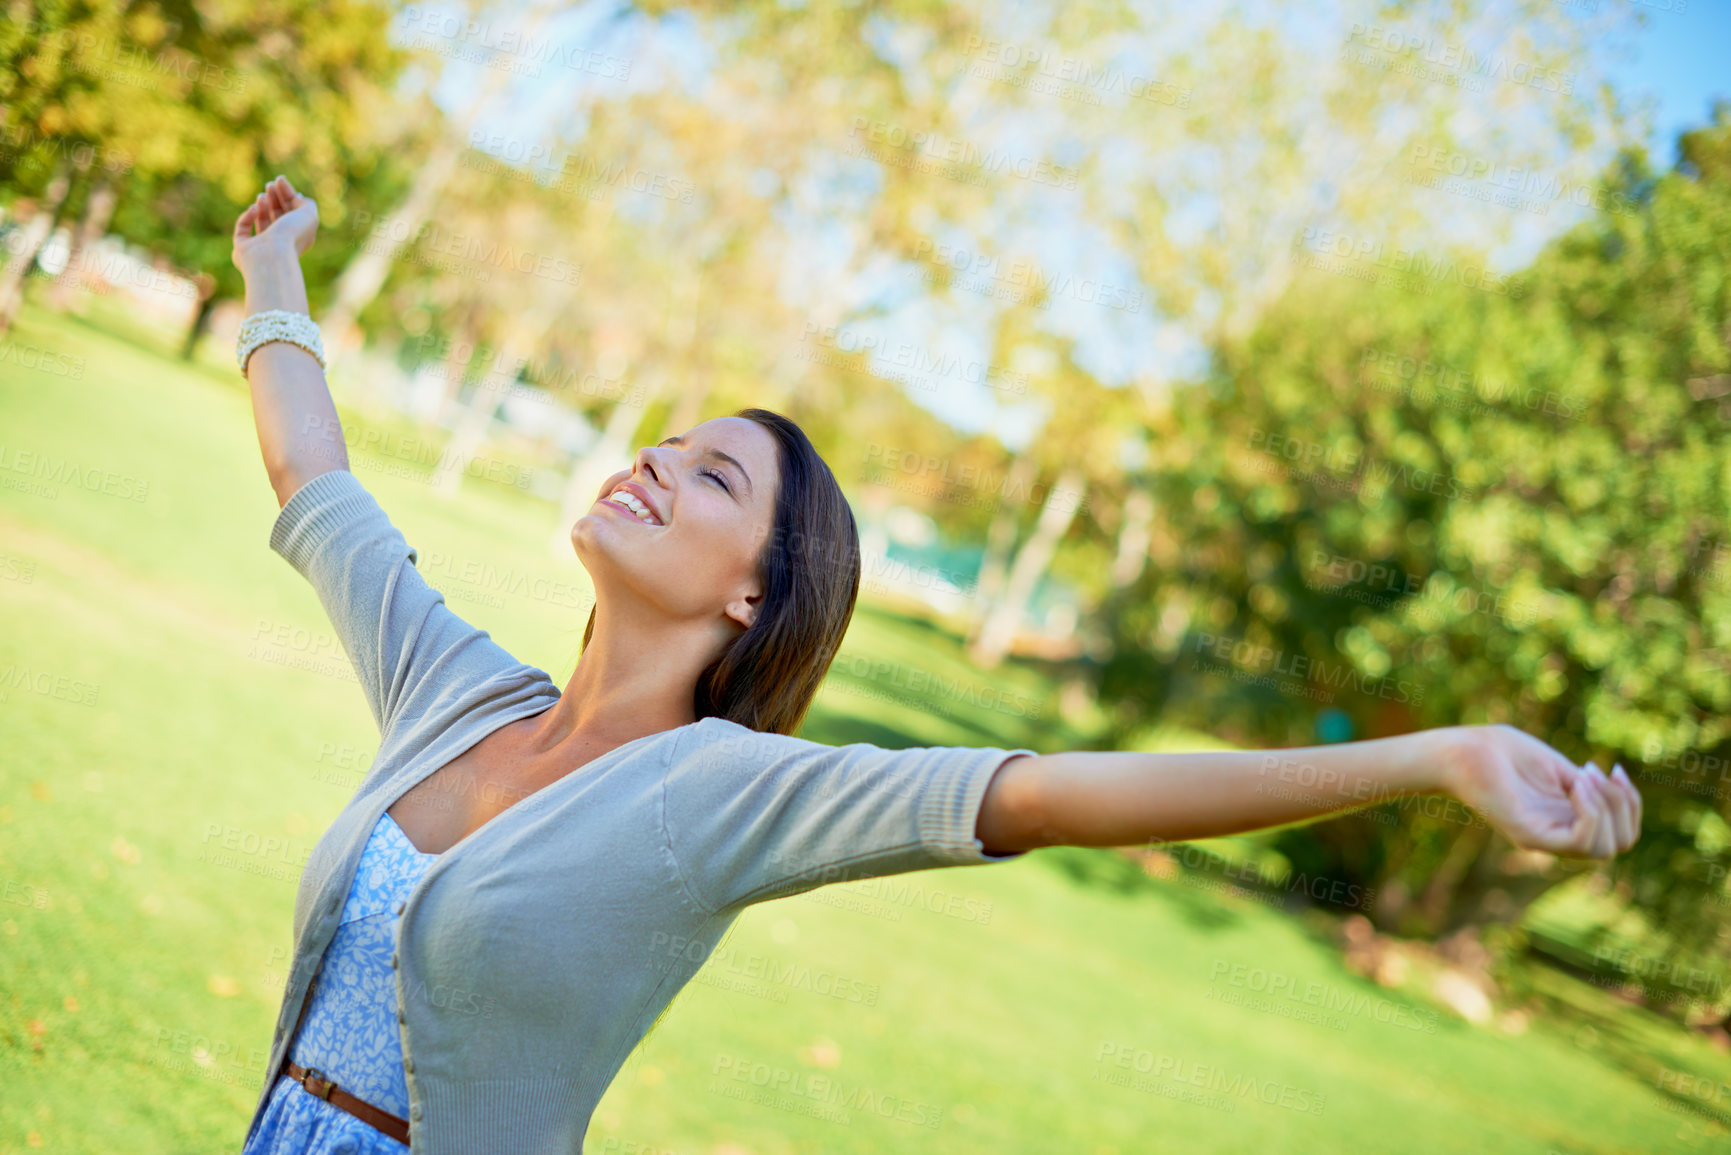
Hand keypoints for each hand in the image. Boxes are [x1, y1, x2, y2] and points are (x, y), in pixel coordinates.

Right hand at [232, 175, 318, 269]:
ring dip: (263, 205)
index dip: (289, 195)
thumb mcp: (309, 216)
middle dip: (275, 199)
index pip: (294, 214)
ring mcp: (261, 248)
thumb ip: (307, 204)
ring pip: (262, 222)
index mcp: (299, 239)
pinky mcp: (243, 249)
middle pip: (279, 217)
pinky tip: (253, 208)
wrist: (270, 255)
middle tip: (270, 184)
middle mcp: (281, 245)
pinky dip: (247, 216)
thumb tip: (298, 197)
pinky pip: (243, 229)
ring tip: (262, 195)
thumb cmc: (291, 235)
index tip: (281, 180)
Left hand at [1440, 724, 1641, 858]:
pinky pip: (1581, 842)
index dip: (1630, 803)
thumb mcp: (1558, 767)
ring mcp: (1544, 838)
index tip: (1613, 769)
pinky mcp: (1529, 836)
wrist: (1463, 750)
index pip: (1621, 833)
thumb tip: (1615, 790)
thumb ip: (1587, 784)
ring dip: (1607, 808)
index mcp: (1567, 819)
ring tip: (1582, 778)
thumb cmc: (1503, 752)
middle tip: (1594, 772)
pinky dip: (1590, 812)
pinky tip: (1573, 784)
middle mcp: (1558, 834)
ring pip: (1606, 849)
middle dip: (1624, 805)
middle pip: (1621, 844)